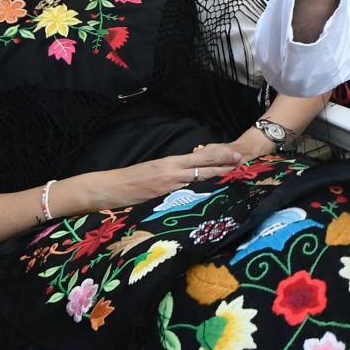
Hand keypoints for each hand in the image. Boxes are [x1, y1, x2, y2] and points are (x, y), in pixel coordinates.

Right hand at [60, 147, 249, 213]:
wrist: (106, 188)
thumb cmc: (128, 182)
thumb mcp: (152, 173)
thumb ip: (169, 173)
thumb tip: (185, 176)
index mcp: (169, 162)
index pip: (199, 155)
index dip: (218, 154)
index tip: (234, 154)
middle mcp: (171, 170)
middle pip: (203, 162)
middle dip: (224, 161)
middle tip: (242, 160)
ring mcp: (168, 182)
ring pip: (198, 175)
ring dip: (218, 173)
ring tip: (235, 171)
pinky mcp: (163, 195)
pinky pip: (186, 191)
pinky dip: (201, 190)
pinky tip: (214, 191)